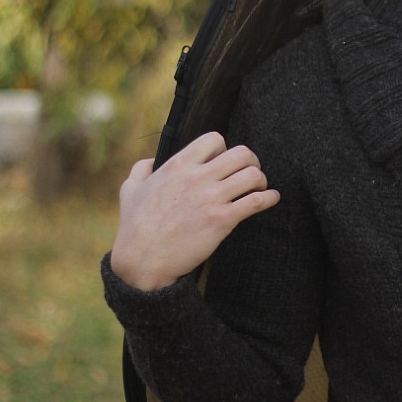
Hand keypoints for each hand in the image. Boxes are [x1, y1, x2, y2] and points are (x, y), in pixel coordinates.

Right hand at [110, 132, 280, 291]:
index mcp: (177, 166)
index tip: (225, 161)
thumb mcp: (130, 191)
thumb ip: (141, 170)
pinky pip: (257, 201)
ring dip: (261, 180)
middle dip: (251, 162)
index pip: (214, 139)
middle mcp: (196, 177)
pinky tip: (270, 200)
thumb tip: (150, 162)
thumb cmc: (135, 228)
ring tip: (259, 189)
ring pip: (253, 175)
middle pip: (242, 154)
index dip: (224, 149)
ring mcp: (210, 198)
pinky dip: (269, 198)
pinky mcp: (222, 220)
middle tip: (250, 173)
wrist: (142, 261)